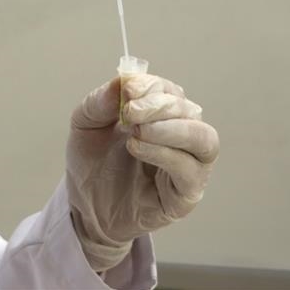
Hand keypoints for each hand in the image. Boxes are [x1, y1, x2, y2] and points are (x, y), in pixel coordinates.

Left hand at [66, 75, 218, 270]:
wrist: (86, 208)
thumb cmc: (92, 166)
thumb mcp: (85, 125)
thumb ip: (99, 102)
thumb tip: (122, 81)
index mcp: (163, 115)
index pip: (170, 92)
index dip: (151, 86)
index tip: (127, 89)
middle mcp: (183, 137)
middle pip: (190, 111)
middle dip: (160, 106)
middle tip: (131, 111)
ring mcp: (189, 166)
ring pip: (203, 139)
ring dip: (172, 129)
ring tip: (138, 131)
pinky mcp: (186, 195)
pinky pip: (190, 171)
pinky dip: (166, 155)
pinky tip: (137, 149)